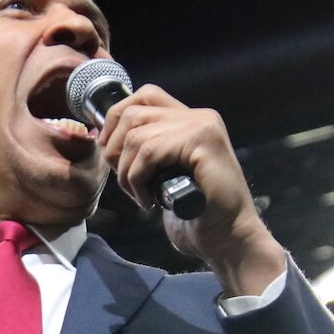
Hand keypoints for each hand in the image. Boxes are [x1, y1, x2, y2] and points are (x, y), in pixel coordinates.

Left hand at [99, 84, 287, 295]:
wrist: (227, 238)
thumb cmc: (194, 213)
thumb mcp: (164, 173)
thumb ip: (147, 149)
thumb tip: (105, 139)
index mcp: (191, 120)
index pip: (144, 96)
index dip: (116, 119)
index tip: (111, 152)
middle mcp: (199, 117)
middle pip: (133, 112)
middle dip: (115, 149)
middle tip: (125, 180)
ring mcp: (203, 127)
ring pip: (137, 135)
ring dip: (127, 171)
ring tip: (139, 195)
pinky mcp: (202, 143)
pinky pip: (150, 151)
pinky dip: (139, 179)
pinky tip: (149, 200)